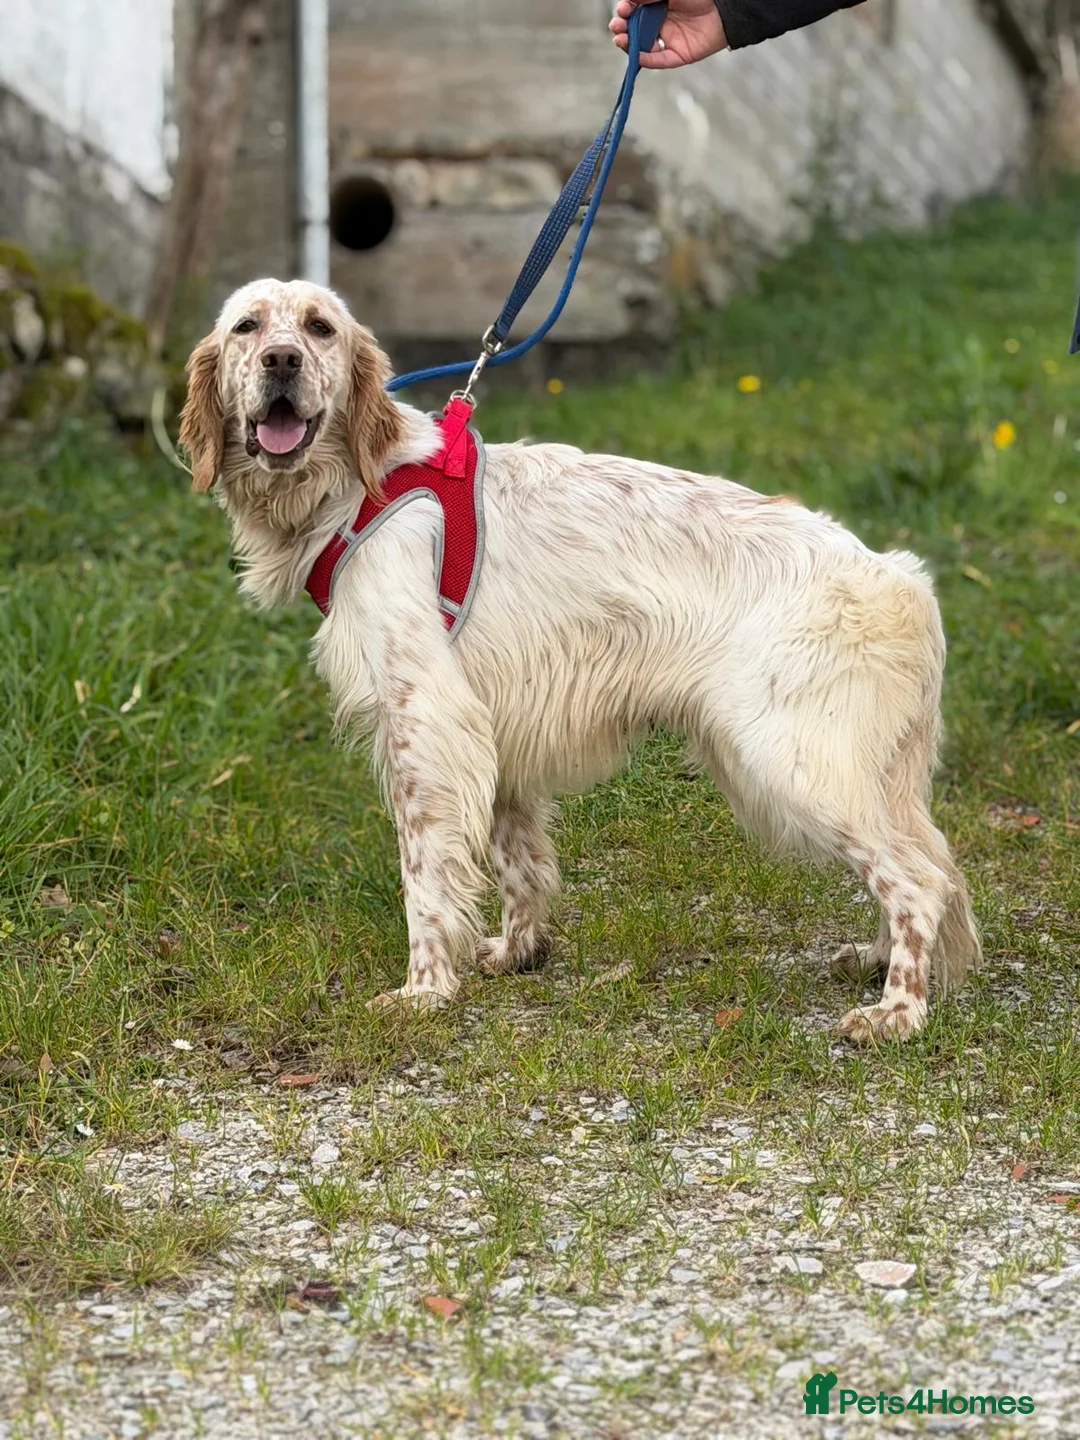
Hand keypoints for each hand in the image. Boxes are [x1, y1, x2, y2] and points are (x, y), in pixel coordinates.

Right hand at [609, 0, 727, 68]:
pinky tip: (636, 55)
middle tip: (616, 26)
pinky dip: (647, 60)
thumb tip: (627, 0)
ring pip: (644, 47)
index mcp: (660, 6)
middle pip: (637, 30)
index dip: (626, 12)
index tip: (622, 9)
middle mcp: (663, 24)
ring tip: (620, 39)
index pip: (636, 12)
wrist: (725, 8)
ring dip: (630, 45)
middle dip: (623, 29)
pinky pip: (660, 60)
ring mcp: (670, 40)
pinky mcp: (679, 55)